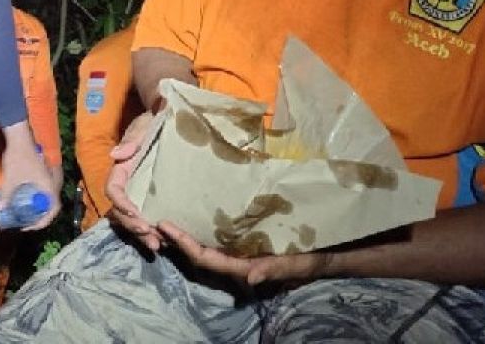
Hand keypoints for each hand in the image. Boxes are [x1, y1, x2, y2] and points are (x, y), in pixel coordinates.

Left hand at [0, 122, 60, 230]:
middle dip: (41, 217)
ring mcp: (49, 178)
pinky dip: (38, 199)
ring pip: (48, 199)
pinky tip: (25, 201)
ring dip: (40, 208)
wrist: (19, 138)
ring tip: (26, 215)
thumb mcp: (10, 180)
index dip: (43, 222)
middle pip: (52, 206)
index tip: (29, 227)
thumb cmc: (17, 158)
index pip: (53, 210)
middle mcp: (52, 184)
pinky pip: (44, 191)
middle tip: (27, 223)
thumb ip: (5, 196)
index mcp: (49, 187)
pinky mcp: (43, 174)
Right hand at [106, 110, 161, 250]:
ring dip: (141, 234)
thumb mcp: (144, 126)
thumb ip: (132, 141)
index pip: (114, 189)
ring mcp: (139, 190)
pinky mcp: (151, 196)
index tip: (136, 213)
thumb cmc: (153, 120)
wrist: (165, 116)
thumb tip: (116, 155)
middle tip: (150, 237)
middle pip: (121, 210)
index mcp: (122, 167)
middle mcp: (127, 182)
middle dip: (132, 225)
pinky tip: (165, 241)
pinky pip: (146, 216)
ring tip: (157, 246)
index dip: (121, 203)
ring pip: (132, 217)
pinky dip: (152, 230)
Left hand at [158, 221, 333, 287]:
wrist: (330, 250)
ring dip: (186, 232)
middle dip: (177, 239)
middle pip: (199, 252)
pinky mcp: (245, 239)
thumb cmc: (313, 256)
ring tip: (165, 212)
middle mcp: (237, 258)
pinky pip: (218, 234)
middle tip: (153, 217)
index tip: (164, 226)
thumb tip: (250, 275)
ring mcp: (240, 250)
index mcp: (244, 266)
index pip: (206, 258)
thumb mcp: (298, 263)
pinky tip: (192, 208)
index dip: (184, 244)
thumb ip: (276, 269)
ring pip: (206, 243)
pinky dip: (202, 225)